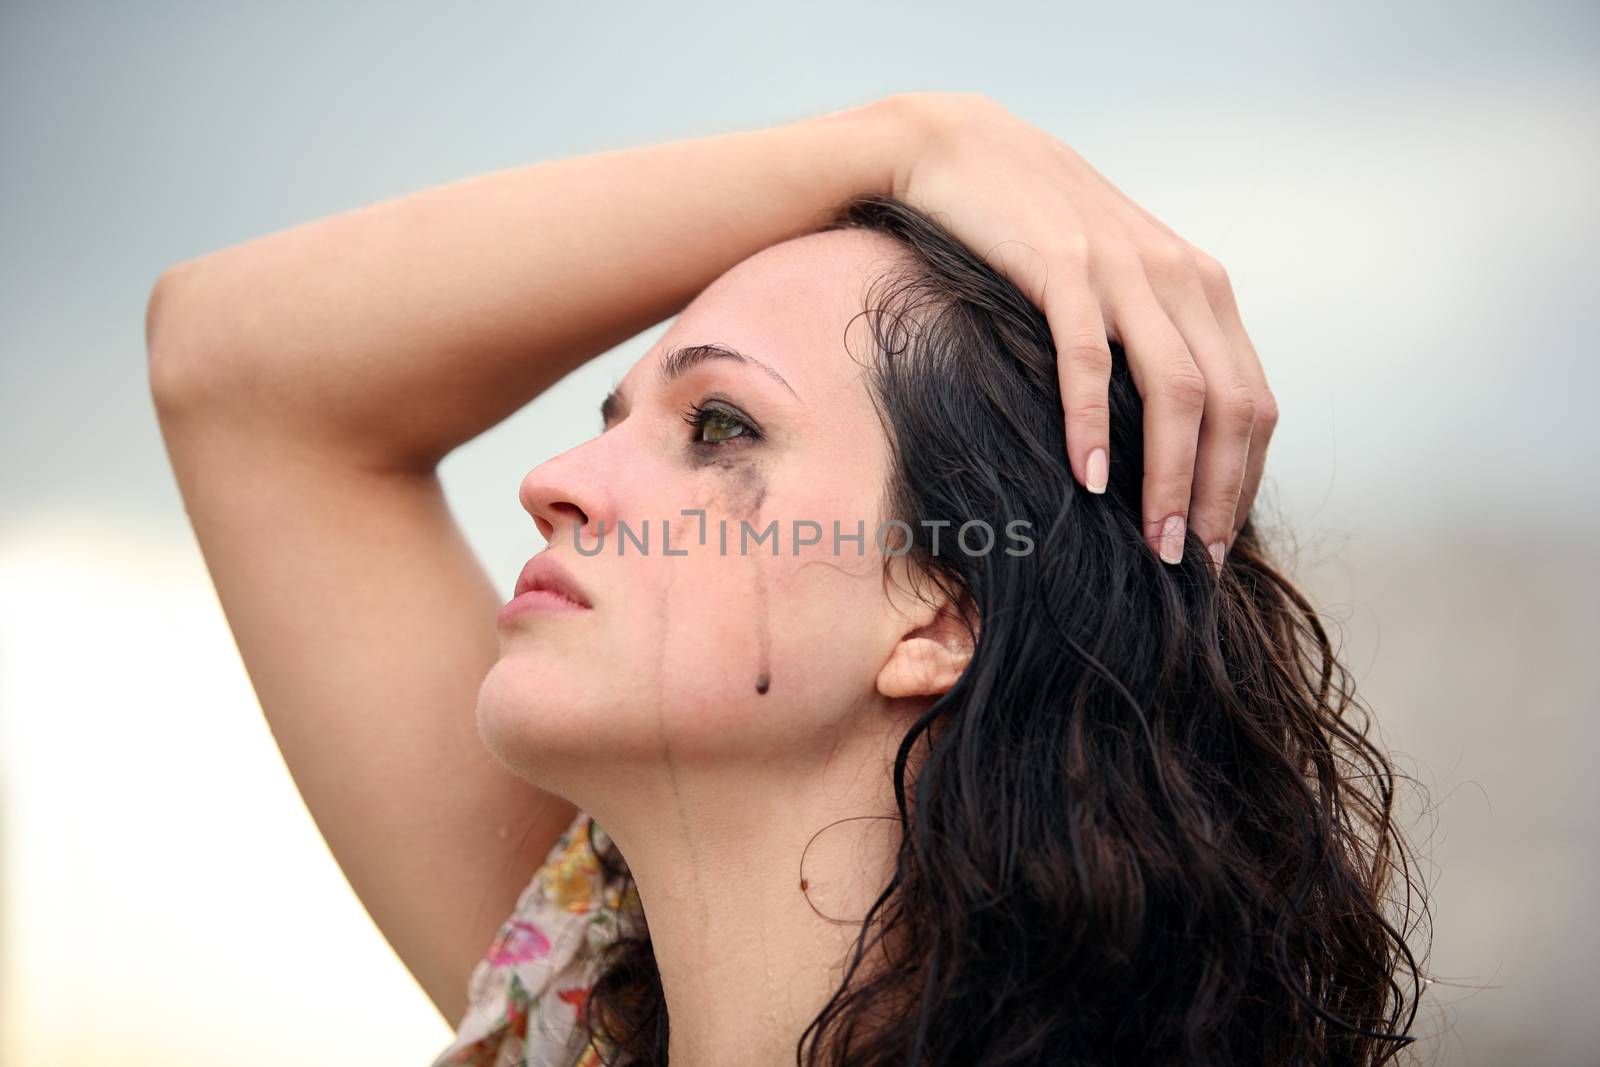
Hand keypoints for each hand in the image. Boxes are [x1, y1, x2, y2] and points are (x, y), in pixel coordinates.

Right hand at [886, 92, 1275, 570]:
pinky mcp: (1063, 267)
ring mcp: (1126, 270)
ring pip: (1177, 391)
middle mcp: (1181, 278)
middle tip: (1191, 560)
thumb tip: (1161, 438)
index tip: (1215, 542)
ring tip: (1155, 540)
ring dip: (1172, 477)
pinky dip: (1094, 423)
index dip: (1243, 480)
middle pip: (1232, 406)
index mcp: (1202, 288)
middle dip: (1219, 494)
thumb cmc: (1036, 230)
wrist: (964, 151)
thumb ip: (1150, 339)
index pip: (1253, 401)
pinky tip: (1089, 478)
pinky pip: (1091, 360)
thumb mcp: (1117, 281)